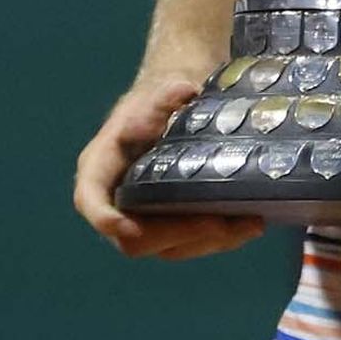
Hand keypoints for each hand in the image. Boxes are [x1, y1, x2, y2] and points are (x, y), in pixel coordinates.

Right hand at [73, 75, 266, 261]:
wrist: (175, 109)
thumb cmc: (159, 100)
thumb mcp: (159, 92)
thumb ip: (164, 97)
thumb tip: (182, 92)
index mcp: (100, 168)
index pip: (91, 199)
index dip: (105, 217)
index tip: (128, 227)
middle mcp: (115, 202)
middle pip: (135, 238)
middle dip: (180, 233)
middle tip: (220, 223)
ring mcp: (143, 220)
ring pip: (169, 248)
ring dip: (210, 242)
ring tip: (249, 224)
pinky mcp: (170, 228)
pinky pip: (190, 244)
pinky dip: (220, 239)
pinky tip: (248, 224)